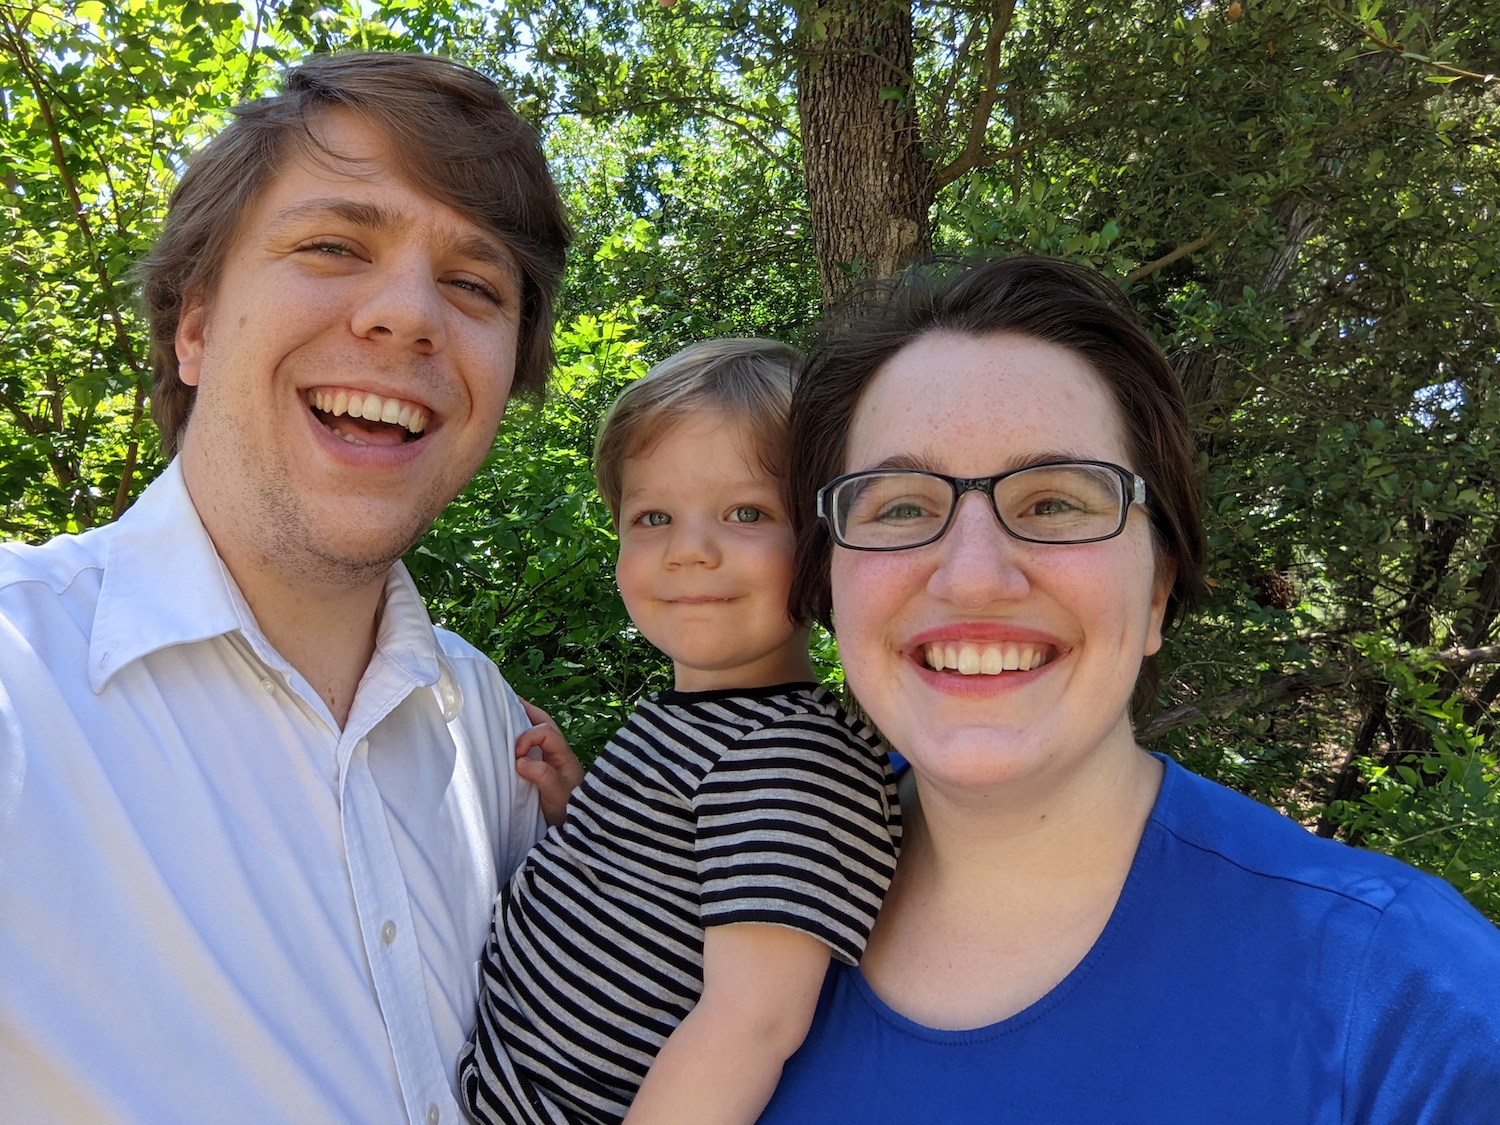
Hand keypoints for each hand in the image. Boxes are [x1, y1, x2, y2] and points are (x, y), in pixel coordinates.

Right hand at [514, 699, 584, 827]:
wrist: (579, 831)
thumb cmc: (570, 812)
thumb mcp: (557, 796)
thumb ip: (543, 776)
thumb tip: (521, 761)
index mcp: (564, 755)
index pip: (546, 732)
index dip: (528, 737)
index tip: (516, 757)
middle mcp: (560, 753)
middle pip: (545, 722)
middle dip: (527, 711)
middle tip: (507, 703)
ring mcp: (554, 761)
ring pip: (540, 732)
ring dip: (524, 723)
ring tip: (505, 717)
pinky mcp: (546, 770)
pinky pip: (535, 747)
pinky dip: (523, 739)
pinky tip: (510, 743)